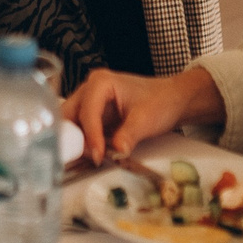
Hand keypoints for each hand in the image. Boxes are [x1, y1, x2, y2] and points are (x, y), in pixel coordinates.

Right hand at [63, 66, 223, 163]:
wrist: (172, 100)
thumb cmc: (161, 102)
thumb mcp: (146, 119)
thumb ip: (129, 135)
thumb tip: (116, 151)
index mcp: (100, 82)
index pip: (87, 111)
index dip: (90, 135)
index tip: (97, 156)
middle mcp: (89, 89)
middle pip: (70, 115)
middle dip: (74, 138)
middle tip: (84, 159)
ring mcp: (89, 102)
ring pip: (71, 123)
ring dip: (76, 142)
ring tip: (88, 159)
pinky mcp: (93, 115)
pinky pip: (80, 130)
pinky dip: (83, 143)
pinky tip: (90, 156)